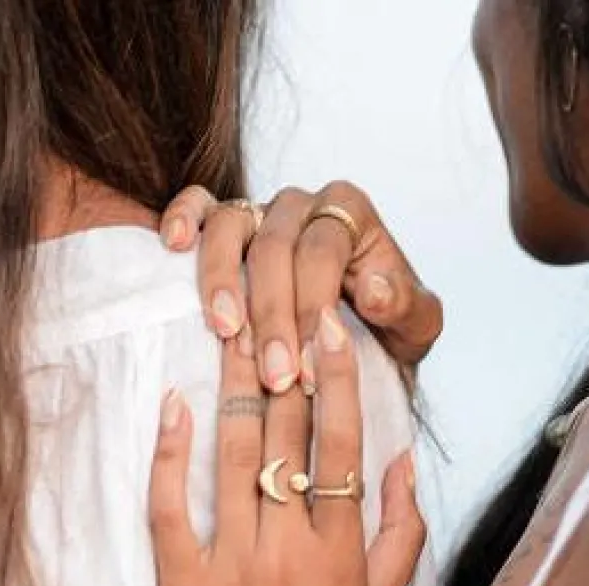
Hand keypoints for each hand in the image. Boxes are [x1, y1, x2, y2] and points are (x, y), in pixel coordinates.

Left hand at [149, 307, 425, 585]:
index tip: (327, 325)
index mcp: (343, 552)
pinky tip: (171, 410)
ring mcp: (235, 571)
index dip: (335, 378)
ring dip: (227, 389)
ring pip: (231, 460)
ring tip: (222, 328)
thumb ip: (402, 532)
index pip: (342, 445)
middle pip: (284, 437)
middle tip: (267, 296)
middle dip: (278, 361)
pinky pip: (173, 513)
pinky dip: (170, 458)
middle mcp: (291, 551)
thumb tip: (400, 460)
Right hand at [159, 181, 443, 394]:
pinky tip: (174, 246)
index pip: (324, 251)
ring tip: (226, 332)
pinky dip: (184, 218)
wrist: (354, 346)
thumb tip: (372, 289)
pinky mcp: (224, 225)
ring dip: (223, 281)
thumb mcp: (414, 330)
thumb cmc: (385, 334)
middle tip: (274, 378)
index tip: (308, 370)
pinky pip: (200, 206)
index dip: (313, 309)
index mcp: (352, 213)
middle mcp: (303, 205)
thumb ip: (405, 308)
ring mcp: (260, 211)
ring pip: (232, 226)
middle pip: (277, 245)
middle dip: (273, 315)